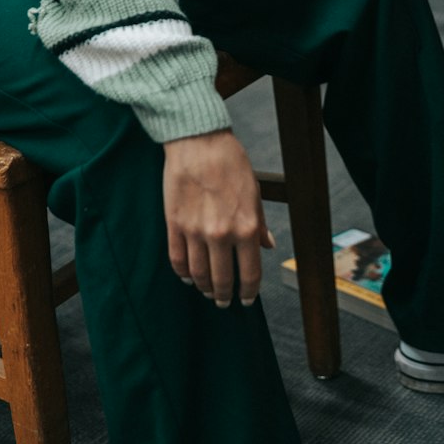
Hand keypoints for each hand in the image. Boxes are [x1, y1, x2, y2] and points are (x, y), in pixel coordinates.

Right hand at [162, 129, 274, 306]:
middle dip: (224, 296)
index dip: (248, 292)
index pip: (249, 273)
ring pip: (198, 275)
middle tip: (225, 301)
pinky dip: (182, 274)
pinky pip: (177, 260)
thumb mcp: (254, 192)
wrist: (199, 142)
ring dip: (204, 288)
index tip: (246, 300)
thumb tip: (268, 246)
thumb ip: (259, 223)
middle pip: (222, 280)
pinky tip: (187, 277)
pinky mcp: (174, 225)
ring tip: (207, 291)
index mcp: (245, 227)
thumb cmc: (230, 163)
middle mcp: (221, 234)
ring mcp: (195, 232)